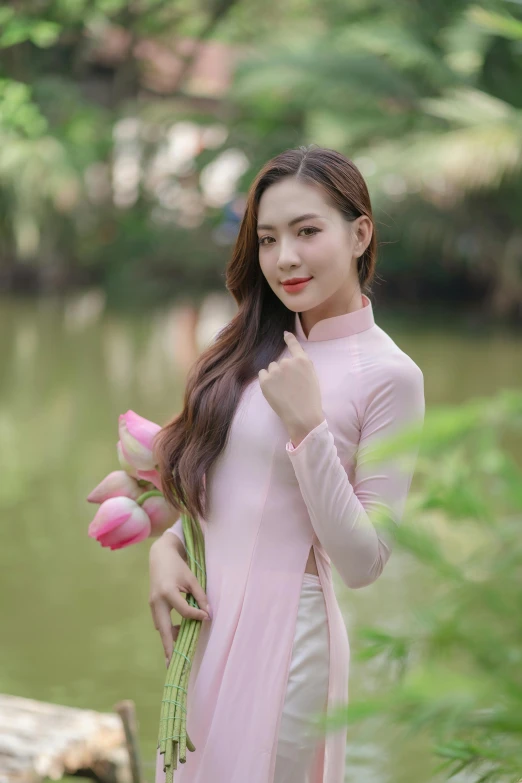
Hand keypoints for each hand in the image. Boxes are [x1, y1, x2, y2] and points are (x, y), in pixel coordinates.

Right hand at [149, 534, 210, 667]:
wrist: (159, 556)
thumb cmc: (177, 566)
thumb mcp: (191, 578)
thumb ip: (200, 596)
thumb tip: (208, 613)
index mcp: (168, 592)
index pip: (184, 611)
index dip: (196, 615)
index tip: (207, 617)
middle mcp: (157, 601)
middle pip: (164, 629)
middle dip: (169, 647)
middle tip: (173, 663)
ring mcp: (152, 604)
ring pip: (161, 627)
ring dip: (169, 639)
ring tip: (178, 653)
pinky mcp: (153, 605)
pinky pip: (160, 622)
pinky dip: (168, 630)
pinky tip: (178, 635)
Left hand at [258, 331, 324, 441]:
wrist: (302, 415)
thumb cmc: (311, 400)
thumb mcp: (312, 378)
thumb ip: (303, 366)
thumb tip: (294, 359)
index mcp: (303, 361)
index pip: (294, 345)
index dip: (289, 339)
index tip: (285, 334)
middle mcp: (288, 362)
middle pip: (281, 361)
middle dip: (284, 371)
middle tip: (290, 386)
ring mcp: (275, 371)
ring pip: (271, 368)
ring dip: (274, 375)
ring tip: (282, 390)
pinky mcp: (265, 380)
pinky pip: (263, 374)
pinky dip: (266, 380)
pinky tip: (274, 390)